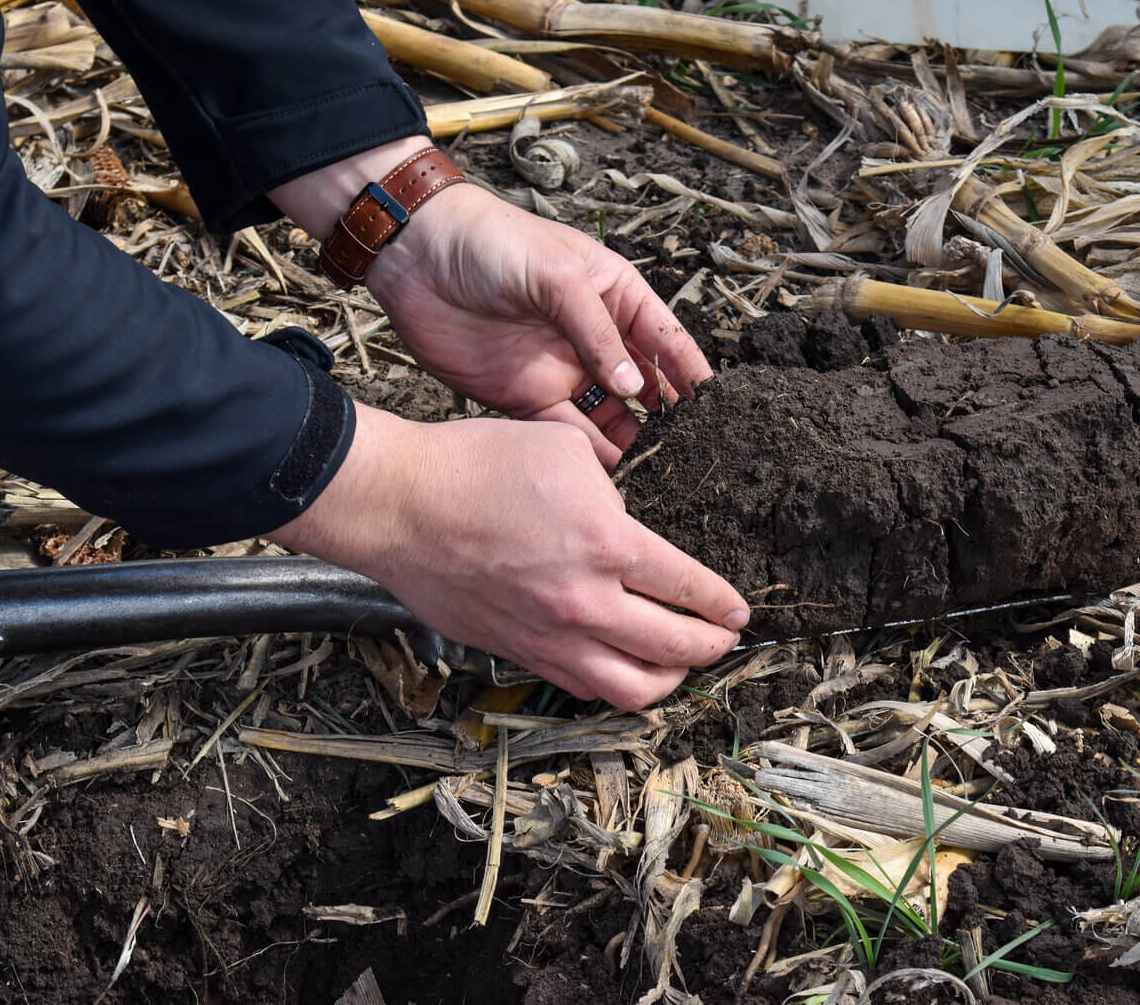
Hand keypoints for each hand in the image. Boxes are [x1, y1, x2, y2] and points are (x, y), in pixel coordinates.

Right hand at [268, 405, 747, 709]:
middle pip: (675, 649)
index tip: (739, 611)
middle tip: (723, 639)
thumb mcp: (565, 451)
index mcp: (608, 545)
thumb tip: (629, 519)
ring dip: (667, 680)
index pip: (690, 589)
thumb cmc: (474, 464)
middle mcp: (586, 603)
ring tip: (679, 664)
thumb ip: (612, 491)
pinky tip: (622, 667)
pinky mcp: (516, 651)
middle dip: (712, 647)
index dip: (724, 605)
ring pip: (632, 688)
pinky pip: (581, 686)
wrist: (399, 503)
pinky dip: (614, 684)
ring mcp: (549, 636)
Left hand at [271, 137, 710, 467]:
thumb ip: (598, 333)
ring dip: (628, 440)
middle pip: (642, 386)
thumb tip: (635, 386)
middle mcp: (594, 338)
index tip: (718, 407)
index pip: (666, 340)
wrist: (418, 255)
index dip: (691, 372)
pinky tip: (604, 471)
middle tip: (690, 451)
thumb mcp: (558, 276)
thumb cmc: (494, 243)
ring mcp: (561, 369)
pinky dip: (584, 451)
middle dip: (666, 417)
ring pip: (607, 415)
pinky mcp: (523, 395)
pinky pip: (563, 430)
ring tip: (653, 471)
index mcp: (615, 297)